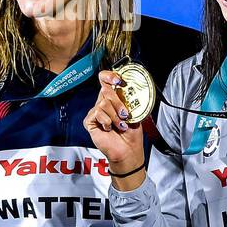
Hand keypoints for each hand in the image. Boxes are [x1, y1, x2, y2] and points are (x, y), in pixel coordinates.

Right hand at [83, 70, 145, 187]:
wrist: (127, 150)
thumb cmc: (131, 134)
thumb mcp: (135, 113)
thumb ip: (130, 100)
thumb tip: (130, 89)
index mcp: (114, 98)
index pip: (105, 79)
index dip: (109, 76)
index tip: (118, 80)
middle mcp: (103, 102)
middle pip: (105, 90)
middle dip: (118, 102)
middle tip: (125, 114)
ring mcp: (96, 112)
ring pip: (103, 103)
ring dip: (115, 116)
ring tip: (120, 125)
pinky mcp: (90, 121)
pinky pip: (97, 113)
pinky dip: (106, 121)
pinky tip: (109, 128)